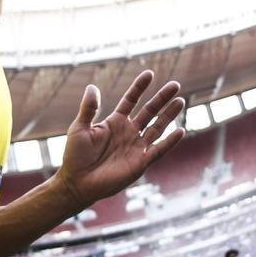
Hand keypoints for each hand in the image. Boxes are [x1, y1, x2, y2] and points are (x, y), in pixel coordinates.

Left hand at [57, 71, 186, 206]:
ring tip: (180, 101)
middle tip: (175, 85)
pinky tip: (180, 130)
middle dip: (162, 98)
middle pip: (149, 111)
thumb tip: (93, 86)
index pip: (131, 100)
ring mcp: (136, 147)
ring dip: (169, 115)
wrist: (78, 183)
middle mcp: (129, 132)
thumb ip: (89, 108)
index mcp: (115, 122)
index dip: (140, 87)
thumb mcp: (79, 128)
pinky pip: (159, 150)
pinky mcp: (140, 162)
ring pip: (157, 127)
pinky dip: (170, 141)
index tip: (150, 73)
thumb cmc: (75, 156)